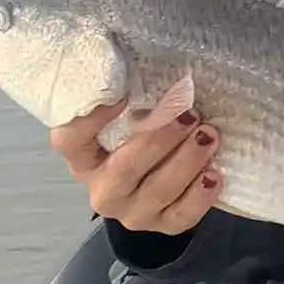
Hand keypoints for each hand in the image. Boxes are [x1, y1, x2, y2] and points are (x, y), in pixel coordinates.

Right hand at [51, 101, 222, 233]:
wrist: (159, 182)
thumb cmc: (143, 136)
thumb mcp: (130, 116)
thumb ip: (128, 94)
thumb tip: (134, 56)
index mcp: (84, 158)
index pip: (69, 140)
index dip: (91, 119)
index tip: (121, 96)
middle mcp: (102, 190)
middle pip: (124, 169)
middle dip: (160, 140)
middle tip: (189, 114)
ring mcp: (131, 213)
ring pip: (157, 192)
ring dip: (186, 162)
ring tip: (209, 136)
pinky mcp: (161, 227)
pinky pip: (180, 217)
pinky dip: (199, 197)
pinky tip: (215, 174)